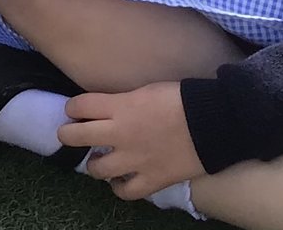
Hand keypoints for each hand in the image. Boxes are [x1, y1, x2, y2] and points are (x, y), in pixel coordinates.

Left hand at [59, 82, 205, 200]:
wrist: (213, 122)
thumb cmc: (182, 99)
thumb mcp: (145, 90)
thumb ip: (123, 101)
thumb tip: (109, 107)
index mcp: (120, 107)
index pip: (79, 105)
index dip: (73, 107)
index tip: (76, 110)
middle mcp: (120, 134)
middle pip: (75, 136)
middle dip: (68, 134)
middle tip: (71, 134)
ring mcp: (134, 160)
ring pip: (96, 169)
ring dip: (93, 164)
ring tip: (98, 160)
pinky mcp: (151, 179)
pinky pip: (125, 192)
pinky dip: (119, 187)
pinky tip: (119, 180)